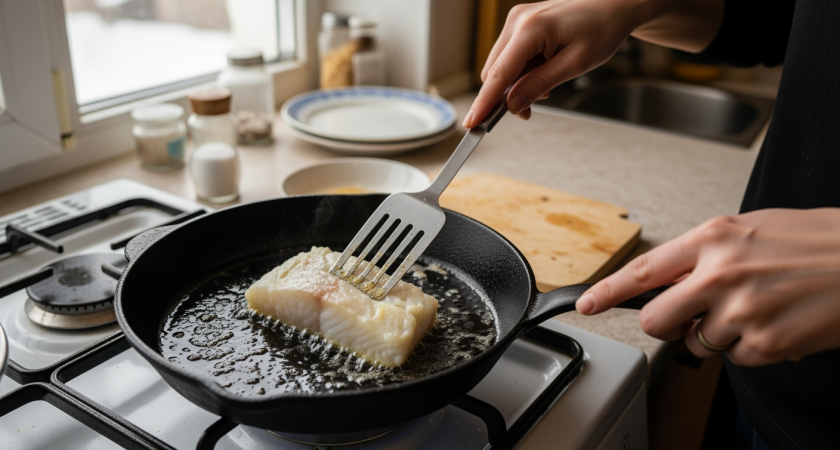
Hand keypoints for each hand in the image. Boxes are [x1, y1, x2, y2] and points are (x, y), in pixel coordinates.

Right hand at [462, 0, 723, 128]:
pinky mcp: (520, 24)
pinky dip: (521, 72)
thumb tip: (512, 105)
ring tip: (547, 85)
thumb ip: (540, 85)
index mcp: (530, 29)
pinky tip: (543, 72)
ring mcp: (516, 21)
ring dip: (516, 85)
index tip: (471, 124)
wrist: (615, 5)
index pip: (498, 74)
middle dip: (507, 96)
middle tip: (530, 111)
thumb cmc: (602, 29)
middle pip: (494, 73)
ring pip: (500, 67)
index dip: (484, 103)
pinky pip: (510, 57)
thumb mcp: (575, 65)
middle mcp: (517, 22)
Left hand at [576, 208, 839, 366]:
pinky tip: (775, 322)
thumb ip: (701, 255)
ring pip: (698, 344)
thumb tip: (667, 282)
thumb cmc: (812, 242)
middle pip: (657, 321)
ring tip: (757, 308)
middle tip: (693, 316)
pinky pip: (734, 359)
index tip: (587, 303)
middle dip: (668, 324)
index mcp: (711, 239)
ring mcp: (742, 312)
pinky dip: (751, 348)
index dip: (608, 291)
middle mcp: (720, 274)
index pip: (642, 270)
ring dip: (719, 334)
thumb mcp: (747, 230)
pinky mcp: (765, 343)